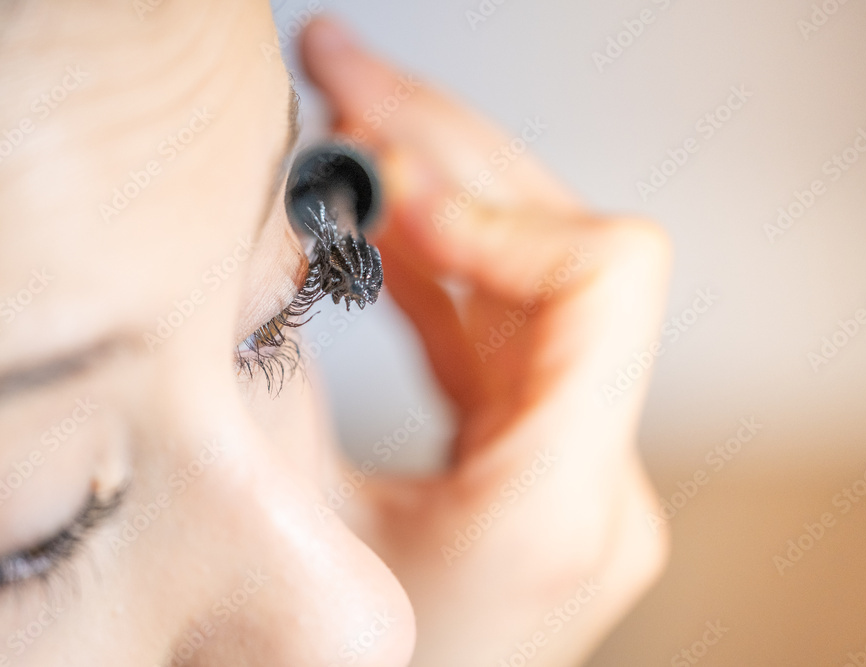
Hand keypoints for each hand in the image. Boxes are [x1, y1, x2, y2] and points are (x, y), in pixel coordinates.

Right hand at [301, 18, 671, 666]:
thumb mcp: (288, 535)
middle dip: (439, 151)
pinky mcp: (540, 463)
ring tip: (339, 131)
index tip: (385, 186)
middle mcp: (597, 479)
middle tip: (340, 77)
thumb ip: (276, 391)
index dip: (495, 205)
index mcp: (557, 508)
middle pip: (557, 251)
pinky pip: (499, 332)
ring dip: (429, 195)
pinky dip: (432, 266)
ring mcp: (577, 468)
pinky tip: (369, 224)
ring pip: (525, 280)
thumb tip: (256, 244)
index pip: (608, 280)